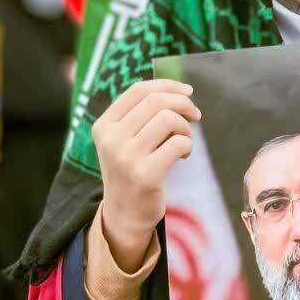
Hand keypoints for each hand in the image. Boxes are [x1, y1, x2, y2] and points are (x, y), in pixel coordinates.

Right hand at [92, 78, 200, 270]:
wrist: (125, 214)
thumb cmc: (133, 169)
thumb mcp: (125, 139)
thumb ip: (141, 114)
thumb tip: (180, 91)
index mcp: (103, 125)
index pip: (138, 90)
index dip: (167, 85)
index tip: (188, 91)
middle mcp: (111, 139)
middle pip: (156, 102)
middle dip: (183, 104)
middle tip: (195, 115)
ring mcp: (126, 157)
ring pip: (168, 119)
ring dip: (185, 128)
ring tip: (184, 141)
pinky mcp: (145, 174)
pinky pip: (179, 143)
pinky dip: (188, 146)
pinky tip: (183, 157)